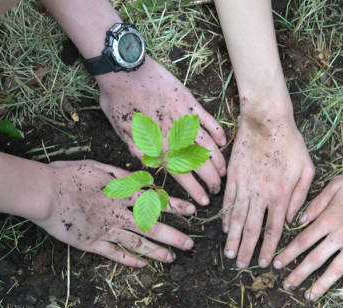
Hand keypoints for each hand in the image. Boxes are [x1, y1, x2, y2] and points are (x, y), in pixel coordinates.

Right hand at [31, 160, 195, 266]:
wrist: (44, 193)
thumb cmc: (69, 175)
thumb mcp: (99, 167)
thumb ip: (122, 174)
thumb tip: (143, 177)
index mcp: (121, 193)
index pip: (155, 200)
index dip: (175, 206)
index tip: (192, 211)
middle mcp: (118, 214)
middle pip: (151, 227)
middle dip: (173, 236)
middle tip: (189, 245)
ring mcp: (105, 230)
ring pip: (137, 243)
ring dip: (156, 252)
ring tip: (171, 259)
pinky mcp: (91, 243)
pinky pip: (114, 253)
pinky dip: (128, 260)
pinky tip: (141, 265)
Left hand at [97, 57, 226, 205]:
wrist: (124, 70)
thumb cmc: (117, 101)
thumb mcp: (122, 133)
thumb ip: (138, 151)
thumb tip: (150, 168)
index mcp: (157, 147)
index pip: (181, 176)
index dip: (195, 191)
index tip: (203, 202)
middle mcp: (174, 136)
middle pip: (199, 164)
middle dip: (211, 181)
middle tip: (217, 191)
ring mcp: (184, 119)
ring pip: (208, 146)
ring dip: (218, 161)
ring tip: (224, 173)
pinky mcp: (189, 102)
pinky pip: (209, 120)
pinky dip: (218, 132)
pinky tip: (223, 142)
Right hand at [222, 101, 314, 268]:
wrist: (267, 120)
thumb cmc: (291, 142)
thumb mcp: (307, 169)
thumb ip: (301, 196)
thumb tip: (292, 218)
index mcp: (282, 194)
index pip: (274, 228)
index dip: (269, 248)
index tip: (265, 262)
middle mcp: (262, 194)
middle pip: (253, 229)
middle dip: (247, 250)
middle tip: (242, 266)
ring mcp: (245, 185)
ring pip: (238, 219)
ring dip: (233, 239)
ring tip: (230, 254)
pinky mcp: (234, 176)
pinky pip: (228, 201)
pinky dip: (226, 217)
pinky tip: (225, 228)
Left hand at [273, 166, 342, 300]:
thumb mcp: (337, 184)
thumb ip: (317, 202)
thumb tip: (300, 219)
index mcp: (328, 219)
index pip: (302, 241)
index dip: (288, 254)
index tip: (277, 264)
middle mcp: (340, 235)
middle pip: (314, 259)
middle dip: (298, 274)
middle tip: (286, 286)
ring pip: (334, 270)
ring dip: (320, 285)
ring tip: (309, 297)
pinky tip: (342, 294)